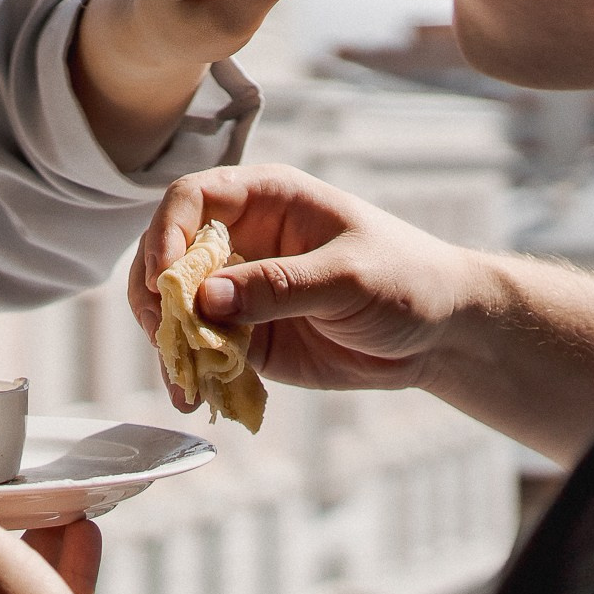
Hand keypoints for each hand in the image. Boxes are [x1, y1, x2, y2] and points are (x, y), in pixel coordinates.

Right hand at [130, 164, 480, 402]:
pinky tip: (193, 394)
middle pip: (167, 254)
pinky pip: (199, 348)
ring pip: (174, 306)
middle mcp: (243, 238)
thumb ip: (279, 286)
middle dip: (155, 295)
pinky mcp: (245, 335)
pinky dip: (188, 370)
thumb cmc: (406, 279)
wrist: (439, 334)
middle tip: (165, 334)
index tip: (166, 278)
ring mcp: (239, 289)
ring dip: (166, 340)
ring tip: (181, 379)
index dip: (168, 233)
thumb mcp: (348, 277)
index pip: (192, 198)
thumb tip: (206, 301)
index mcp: (267, 199)